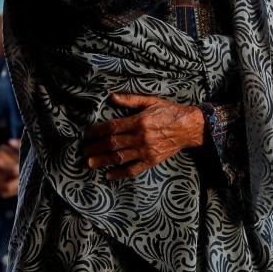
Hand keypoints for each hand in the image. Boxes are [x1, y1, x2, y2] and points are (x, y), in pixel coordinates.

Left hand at [82, 93, 204, 180]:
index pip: (112, 127)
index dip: (97, 131)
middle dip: (96, 147)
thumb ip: (131, 100)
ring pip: (120, 158)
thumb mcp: (151, 101)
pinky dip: (120, 174)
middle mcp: (141, 137)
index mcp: (139, 121)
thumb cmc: (169, 112)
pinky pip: (133, 170)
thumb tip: (112, 97)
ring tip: (90, 163)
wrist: (188, 127)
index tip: (87, 134)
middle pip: (112, 144)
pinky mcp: (151, 161)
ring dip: (103, 161)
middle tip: (84, 150)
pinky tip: (109, 175)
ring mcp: (146, 151)